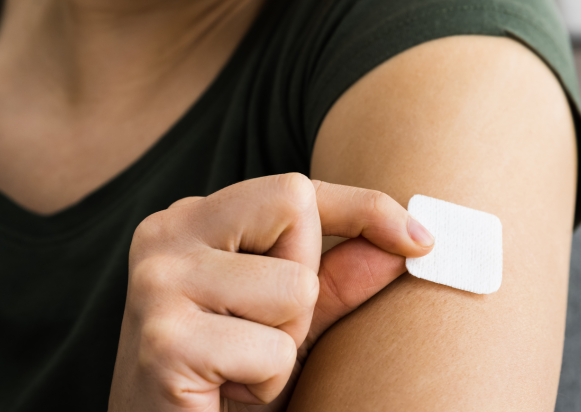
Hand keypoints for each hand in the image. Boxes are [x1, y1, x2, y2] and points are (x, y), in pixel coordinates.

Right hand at [108, 173, 433, 411]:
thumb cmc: (229, 372)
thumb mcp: (290, 316)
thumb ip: (341, 276)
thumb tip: (414, 240)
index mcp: (193, 219)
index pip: (294, 188)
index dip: (365, 207)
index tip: (420, 238)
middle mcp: (167, 233)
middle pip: (296, 205)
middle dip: (307, 280)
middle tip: (265, 330)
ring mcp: (159, 282)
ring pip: (295, 286)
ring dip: (287, 343)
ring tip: (243, 365)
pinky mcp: (166, 340)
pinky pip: (274, 351)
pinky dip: (269, 384)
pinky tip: (226, 392)